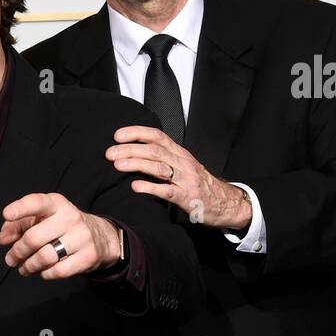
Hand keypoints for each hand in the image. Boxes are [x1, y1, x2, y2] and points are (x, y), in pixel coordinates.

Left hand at [0, 192, 122, 277]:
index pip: (36, 202)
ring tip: (23, 268)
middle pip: (34, 238)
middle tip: (10, 259)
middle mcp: (70, 217)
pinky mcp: (88, 257)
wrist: (99, 237)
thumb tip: (2, 239)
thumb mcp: (41, 219)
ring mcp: (81, 237)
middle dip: (17, 252)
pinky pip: (58, 271)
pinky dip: (45, 274)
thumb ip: (18, 225)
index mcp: (56, 204)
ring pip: (44, 257)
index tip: (6, 214)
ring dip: (28, 266)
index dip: (20, 208)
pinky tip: (42, 271)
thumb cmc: (60, 226)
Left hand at [106, 126, 251, 229]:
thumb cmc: (199, 184)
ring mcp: (185, 179)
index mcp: (179, 153)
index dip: (137, 133)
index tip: (117, 135)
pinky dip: (150, 188)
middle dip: (130, 149)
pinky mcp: (188, 197)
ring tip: (118, 165)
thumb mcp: (182, 166)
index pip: (156, 136)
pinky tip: (135, 187)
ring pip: (159, 167)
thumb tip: (134, 153)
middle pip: (154, 150)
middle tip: (110, 153)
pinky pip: (167, 191)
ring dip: (136, 164)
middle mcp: (182, 162)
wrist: (226, 202)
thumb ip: (162, 159)